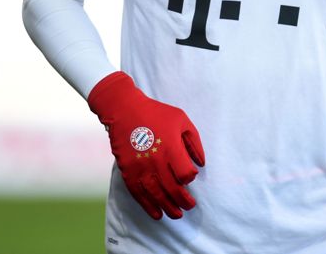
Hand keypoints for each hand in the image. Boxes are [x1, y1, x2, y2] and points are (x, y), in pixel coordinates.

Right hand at [87, 71, 204, 219]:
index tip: (190, 176)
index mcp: (170, 147)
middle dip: (183, 201)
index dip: (190, 178)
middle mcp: (156, 161)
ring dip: (168, 208)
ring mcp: (140, 167)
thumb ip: (194, 142)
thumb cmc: (156, 113)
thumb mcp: (181, 120)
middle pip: (173, 189)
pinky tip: (156, 214)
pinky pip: (138, 194)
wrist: (124, 110)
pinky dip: (148, 206)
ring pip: (156, 195)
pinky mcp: (128, 171)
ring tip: (176, 214)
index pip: (185, 174)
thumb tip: (201, 163)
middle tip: (189, 206)